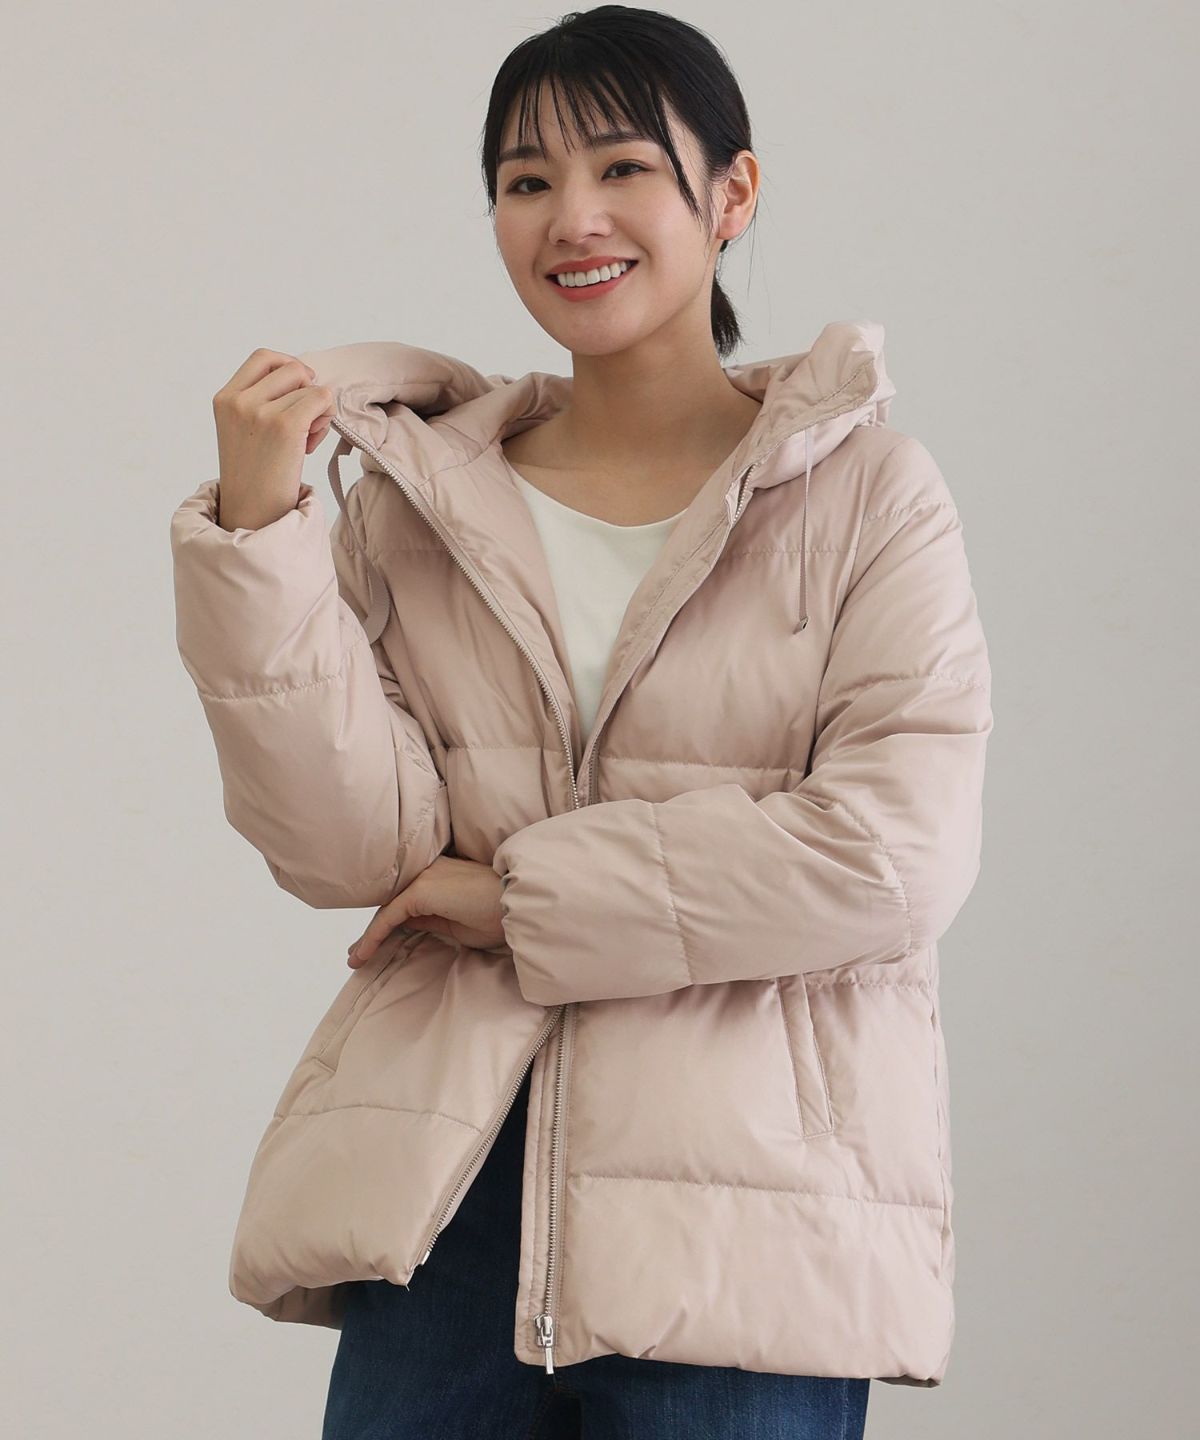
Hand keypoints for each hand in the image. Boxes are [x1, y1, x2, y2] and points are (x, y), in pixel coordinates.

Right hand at [212, 348, 334, 531]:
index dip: (289, 368)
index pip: (263, 358)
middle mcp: (238, 401)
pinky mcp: (285, 426)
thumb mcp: (244, 431)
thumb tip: (306, 377)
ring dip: (318, 410)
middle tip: (303, 422)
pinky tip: (311, 444)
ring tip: (305, 440)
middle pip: (291, 367)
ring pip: (310, 385)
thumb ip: (262, 401)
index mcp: (225, 398)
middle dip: (306, 390)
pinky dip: (326, 418)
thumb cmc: (255, 476)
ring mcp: (260, 412)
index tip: (298, 391)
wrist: (252, 514)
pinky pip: (322, 398)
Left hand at [347, 855, 506, 966]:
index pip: (405, 901)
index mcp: (440, 875)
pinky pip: (389, 916)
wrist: (518, 905)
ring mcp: (424, 878)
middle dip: (374, 930)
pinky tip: (363, 954)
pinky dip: (374, 936)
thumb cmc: (498, 915)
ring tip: (356, 960)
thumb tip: (407, 924)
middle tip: (357, 955)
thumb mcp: (457, 923)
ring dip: (370, 936)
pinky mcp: (421, 890)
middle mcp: (428, 871)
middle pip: (392, 903)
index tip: (373, 946)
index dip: (387, 924)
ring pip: (388, 909)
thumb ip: (430, 919)